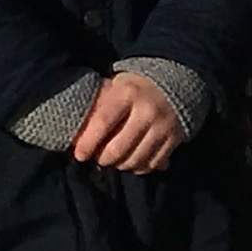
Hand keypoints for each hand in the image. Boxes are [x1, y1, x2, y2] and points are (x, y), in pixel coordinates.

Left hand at [65, 71, 182, 173]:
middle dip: (103, 159)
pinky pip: (152, 164)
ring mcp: (163, 126)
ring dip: (120, 165)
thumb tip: (75, 136)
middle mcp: (147, 110)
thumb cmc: (135, 88)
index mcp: (127, 93)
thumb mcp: (114, 87)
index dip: (88, 142)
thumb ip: (96, 107)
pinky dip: (139, 168)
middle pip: (118, 148)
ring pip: (135, 160)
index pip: (103, 122)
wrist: (177, 83)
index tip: (80, 155)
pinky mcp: (175, 139)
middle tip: (98, 158)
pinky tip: (132, 161)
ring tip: (115, 160)